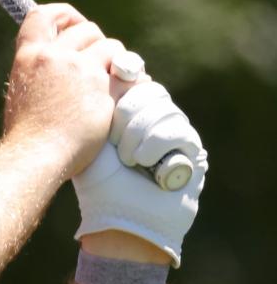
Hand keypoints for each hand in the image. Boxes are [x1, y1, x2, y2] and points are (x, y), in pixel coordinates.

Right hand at [3, 4, 128, 179]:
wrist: (36, 155)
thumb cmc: (27, 135)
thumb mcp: (23, 92)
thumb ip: (41, 73)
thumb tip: (59, 67)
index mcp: (29, 56)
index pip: (44, 14)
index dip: (65, 16)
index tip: (74, 25)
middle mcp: (54, 56)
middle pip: (87, 29)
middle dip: (98, 42)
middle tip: (100, 64)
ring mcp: (80, 70)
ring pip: (111, 46)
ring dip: (115, 61)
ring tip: (110, 83)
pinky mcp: (103, 86)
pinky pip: (126, 71)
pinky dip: (130, 80)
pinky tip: (125, 94)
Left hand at [73, 78, 207, 264]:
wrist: (120, 221)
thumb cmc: (100, 185)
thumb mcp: (91, 138)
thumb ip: (97, 103)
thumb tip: (107, 62)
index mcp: (129, 112)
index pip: (134, 77)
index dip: (125, 76)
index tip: (116, 77)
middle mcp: (154, 119)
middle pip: (149, 89)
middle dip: (129, 114)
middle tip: (117, 145)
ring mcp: (176, 132)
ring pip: (163, 108)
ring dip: (140, 136)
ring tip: (130, 161)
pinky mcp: (192, 149)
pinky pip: (177, 129)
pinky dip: (156, 146)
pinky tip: (146, 166)